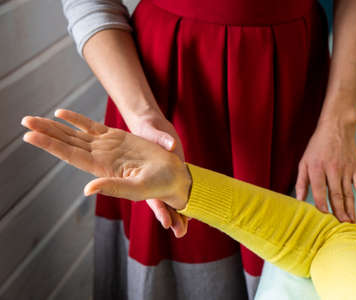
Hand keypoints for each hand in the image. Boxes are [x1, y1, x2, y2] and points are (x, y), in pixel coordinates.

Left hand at [21, 110, 191, 236]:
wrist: (171, 175)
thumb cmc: (159, 185)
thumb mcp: (138, 189)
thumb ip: (113, 187)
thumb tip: (87, 189)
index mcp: (102, 169)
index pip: (70, 155)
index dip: (50, 145)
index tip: (30, 135)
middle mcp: (100, 157)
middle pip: (67, 143)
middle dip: (45, 133)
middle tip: (24, 121)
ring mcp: (107, 146)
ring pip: (75, 134)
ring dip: (55, 126)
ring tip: (34, 118)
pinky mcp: (117, 137)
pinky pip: (92, 127)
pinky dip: (77, 120)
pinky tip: (61, 114)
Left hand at [295, 121, 355, 222]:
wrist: (336, 127)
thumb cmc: (317, 146)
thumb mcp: (304, 161)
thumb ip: (301, 181)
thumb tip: (298, 200)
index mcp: (317, 168)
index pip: (319, 190)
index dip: (321, 205)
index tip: (324, 217)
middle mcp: (332, 169)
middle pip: (335, 194)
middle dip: (338, 212)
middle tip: (341, 226)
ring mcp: (346, 169)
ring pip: (348, 192)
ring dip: (350, 209)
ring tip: (350, 222)